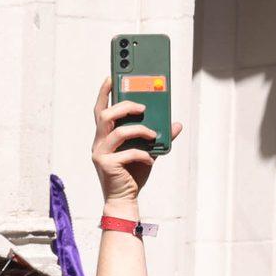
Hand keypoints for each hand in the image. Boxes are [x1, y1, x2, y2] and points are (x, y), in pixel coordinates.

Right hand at [92, 79, 180, 210]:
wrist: (124, 199)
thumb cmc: (132, 174)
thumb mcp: (149, 150)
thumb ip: (160, 136)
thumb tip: (176, 124)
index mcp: (105, 136)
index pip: (101, 110)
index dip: (104, 93)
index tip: (112, 76)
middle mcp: (99, 143)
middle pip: (105, 115)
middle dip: (125, 106)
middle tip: (143, 106)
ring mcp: (101, 154)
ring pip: (117, 131)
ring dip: (139, 129)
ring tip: (153, 134)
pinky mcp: (107, 165)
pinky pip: (127, 152)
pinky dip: (143, 154)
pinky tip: (150, 160)